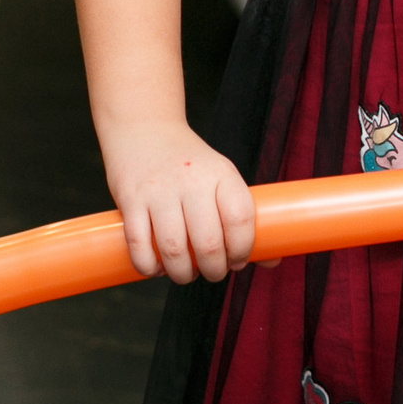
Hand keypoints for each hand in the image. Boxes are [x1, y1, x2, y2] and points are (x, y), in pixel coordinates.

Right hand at [101, 119, 257, 282]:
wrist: (144, 129)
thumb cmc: (191, 164)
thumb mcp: (222, 178)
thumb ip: (241, 216)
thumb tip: (272, 260)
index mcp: (222, 175)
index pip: (240, 218)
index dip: (242, 249)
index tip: (238, 262)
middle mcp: (192, 182)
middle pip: (208, 241)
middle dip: (214, 269)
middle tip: (213, 273)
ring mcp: (159, 191)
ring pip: (173, 248)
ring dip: (181, 273)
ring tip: (186, 274)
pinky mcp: (130, 199)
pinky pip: (139, 244)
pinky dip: (148, 266)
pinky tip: (155, 268)